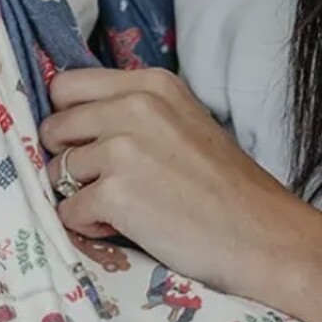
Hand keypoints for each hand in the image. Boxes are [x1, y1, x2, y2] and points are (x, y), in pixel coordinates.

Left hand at [40, 67, 318, 300]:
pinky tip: (127, 227)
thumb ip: (132, 112)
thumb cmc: (226, 188)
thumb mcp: (183, 123)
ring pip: (58, 170)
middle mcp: (134, 107)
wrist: (266, 237)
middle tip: (104, 182)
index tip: (85, 143)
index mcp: (151, 84)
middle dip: (68, 158)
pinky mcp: (115, 192)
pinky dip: (89, 225)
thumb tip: (72, 123)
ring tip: (122, 208)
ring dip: (80, 195)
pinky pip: (68, 210)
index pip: (67, 86)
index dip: (69, 119)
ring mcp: (122, 148)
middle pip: (55, 127)